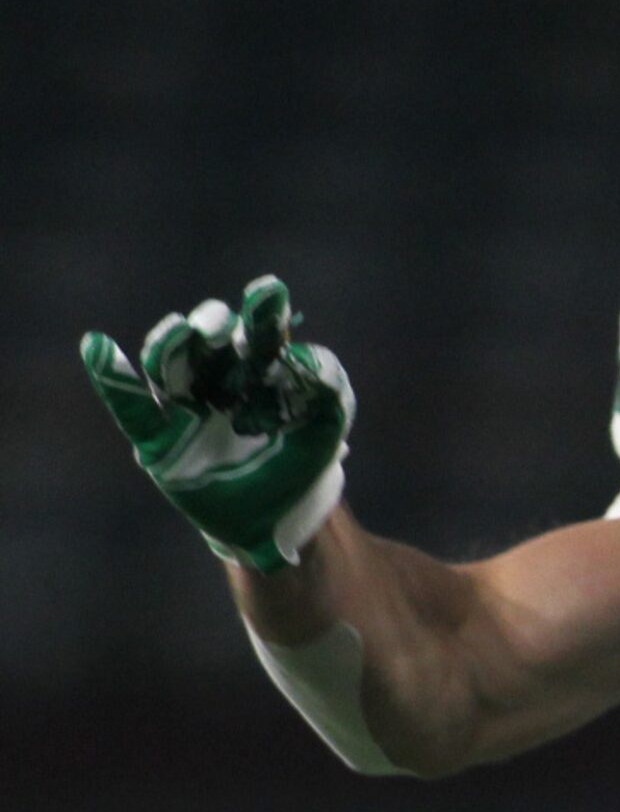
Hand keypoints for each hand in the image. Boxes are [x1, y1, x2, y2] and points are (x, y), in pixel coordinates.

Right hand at [82, 276, 354, 572]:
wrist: (275, 520)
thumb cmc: (299, 468)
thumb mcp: (325, 433)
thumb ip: (330, 395)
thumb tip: (309, 356)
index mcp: (260, 373)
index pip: (260, 335)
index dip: (263, 312)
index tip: (269, 291)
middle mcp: (219, 381)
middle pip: (209, 342)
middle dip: (213, 325)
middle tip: (220, 327)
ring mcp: (185, 406)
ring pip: (169, 365)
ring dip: (170, 344)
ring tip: (180, 332)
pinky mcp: (158, 439)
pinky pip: (131, 406)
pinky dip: (113, 379)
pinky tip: (98, 348)